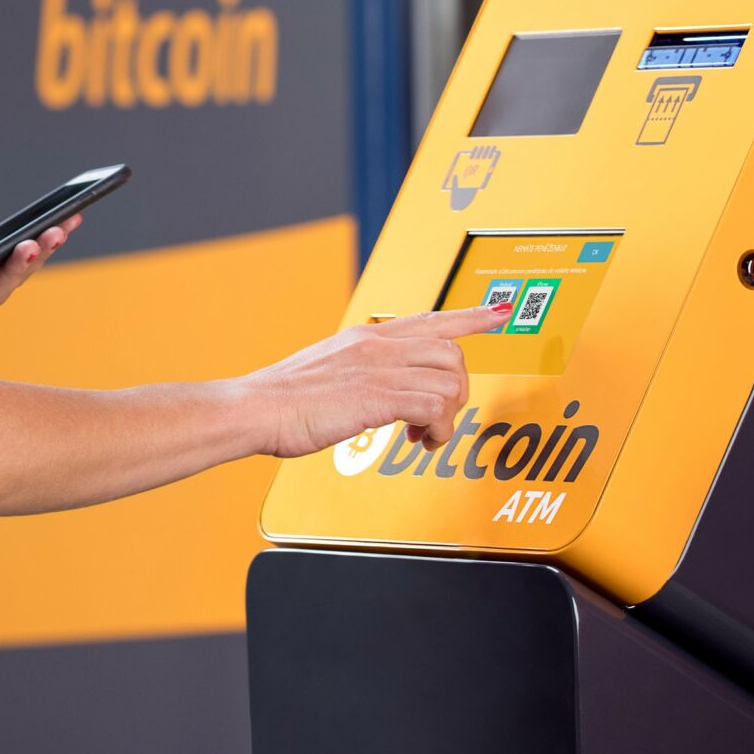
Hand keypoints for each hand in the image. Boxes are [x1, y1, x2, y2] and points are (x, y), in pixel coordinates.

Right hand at [237, 304, 513, 456]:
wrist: (254, 409)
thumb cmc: (281, 400)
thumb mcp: (326, 371)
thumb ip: (358, 372)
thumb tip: (376, 390)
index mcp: (366, 337)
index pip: (431, 318)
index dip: (471, 316)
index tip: (498, 313)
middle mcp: (377, 345)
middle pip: (452, 352)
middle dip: (456, 389)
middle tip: (437, 416)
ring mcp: (379, 368)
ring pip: (450, 379)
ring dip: (447, 414)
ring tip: (423, 434)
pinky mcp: (379, 395)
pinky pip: (436, 408)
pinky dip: (437, 430)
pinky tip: (418, 440)